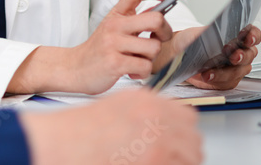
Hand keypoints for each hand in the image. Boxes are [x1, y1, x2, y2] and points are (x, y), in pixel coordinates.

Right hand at [8, 0, 174, 94]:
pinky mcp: (115, 62)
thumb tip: (159, 11)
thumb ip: (133, 20)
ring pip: (153, 47)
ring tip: (137, 60)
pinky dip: (142, 72)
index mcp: (115, 15)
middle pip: (155, 19)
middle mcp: (114, 26)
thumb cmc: (97, 51)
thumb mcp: (112, 29)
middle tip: (158, 39)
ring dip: (150, 58)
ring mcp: (114, 43)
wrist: (74, 68)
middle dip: (165, 32)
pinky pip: (145, 67)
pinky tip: (131, 70)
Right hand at [22, 88, 202, 164]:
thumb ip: (144, 111)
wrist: (66, 142)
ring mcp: (160, 140)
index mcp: (148, 102)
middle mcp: (157, 117)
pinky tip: (157, 164)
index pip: (187, 116)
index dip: (183, 132)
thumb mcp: (117, 106)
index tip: (179, 140)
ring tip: (161, 161)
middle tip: (174, 158)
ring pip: (192, 156)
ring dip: (182, 161)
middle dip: (186, 150)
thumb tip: (163, 126)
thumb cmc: (82, 129)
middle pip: (193, 137)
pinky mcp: (158, 159)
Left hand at [184, 25, 260, 89]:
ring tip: (210, 71)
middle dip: (241, 56)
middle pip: (249, 55)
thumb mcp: (196, 33)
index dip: (254, 36)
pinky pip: (227, 82)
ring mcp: (234, 68)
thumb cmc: (189, 41)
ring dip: (226, 72)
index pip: (253, 35)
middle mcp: (239, 52)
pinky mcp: (226, 80)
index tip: (248, 37)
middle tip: (232, 55)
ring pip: (239, 71)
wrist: (177, 54)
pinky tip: (206, 77)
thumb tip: (213, 32)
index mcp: (236, 37)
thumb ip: (208, 32)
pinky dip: (217, 80)